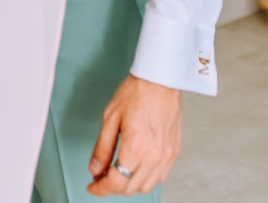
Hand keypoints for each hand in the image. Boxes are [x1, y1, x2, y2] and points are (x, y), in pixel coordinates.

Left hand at [86, 75, 181, 196]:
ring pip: (146, 186)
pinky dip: (146, 177)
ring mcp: (166, 156)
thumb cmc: (137, 91)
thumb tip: (95, 168)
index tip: (93, 186)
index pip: (116, 183)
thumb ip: (102, 147)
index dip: (101, 188)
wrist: (160, 79)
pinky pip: (160, 176)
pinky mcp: (174, 151)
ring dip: (130, 184)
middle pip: (130, 188)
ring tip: (119, 171)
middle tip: (102, 176)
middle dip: (113, 186)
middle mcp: (153, 156)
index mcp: (135, 148)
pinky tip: (137, 166)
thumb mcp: (110, 117)